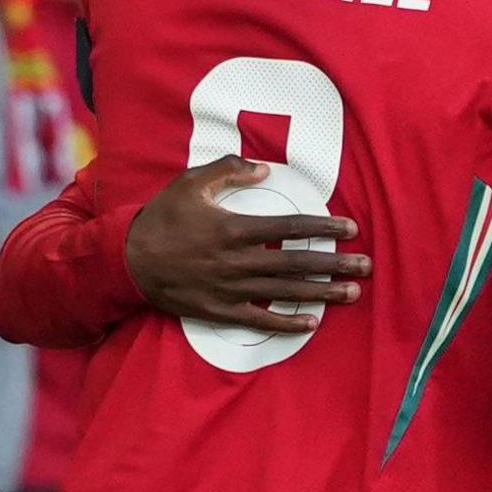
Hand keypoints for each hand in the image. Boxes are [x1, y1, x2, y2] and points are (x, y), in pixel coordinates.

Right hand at [127, 155, 369, 333]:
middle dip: (336, 264)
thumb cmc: (161, 219)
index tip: (352, 229)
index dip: (324, 227)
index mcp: (235, 228)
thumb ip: (227, 170)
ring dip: (322, 292)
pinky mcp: (219, 310)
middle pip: (297, 261)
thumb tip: (263, 168)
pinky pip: (259, 319)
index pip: (291, 226)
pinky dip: (286, 322)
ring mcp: (230, 288)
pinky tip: (311, 322)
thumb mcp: (190, 184)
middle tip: (367, 266)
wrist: (124, 260)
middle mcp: (238, 260)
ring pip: (285, 291)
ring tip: (352, 293)